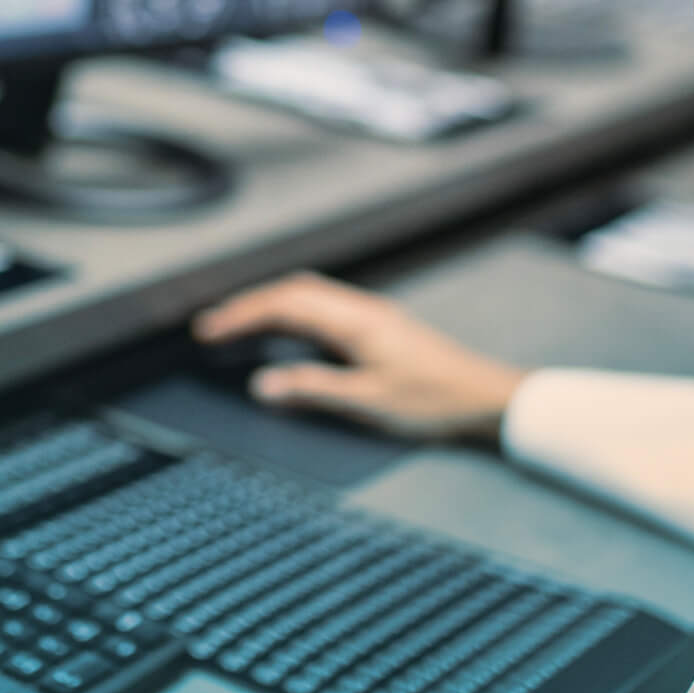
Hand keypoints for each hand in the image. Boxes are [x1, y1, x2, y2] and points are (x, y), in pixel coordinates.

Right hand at [193, 272, 528, 441]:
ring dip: (271, 304)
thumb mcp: (369, 401)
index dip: (241, 315)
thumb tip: (264, 385)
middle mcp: (361, 308)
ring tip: (240, 324)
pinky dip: (294, 312)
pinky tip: (288, 331)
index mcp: (354, 321)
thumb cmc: (435, 400)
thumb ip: (314, 389)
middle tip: (213, 324)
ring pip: (309, 294)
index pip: (284, 305)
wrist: (485, 396)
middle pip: (293, 291)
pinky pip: (324, 306)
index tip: (209, 329)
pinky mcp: (379, 324)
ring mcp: (371, 314)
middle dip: (249, 304)